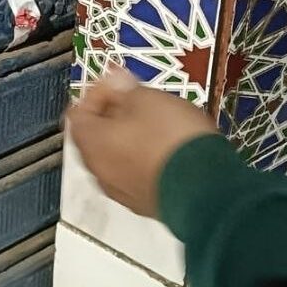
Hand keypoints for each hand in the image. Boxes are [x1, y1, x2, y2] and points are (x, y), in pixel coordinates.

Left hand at [65, 67, 217, 218]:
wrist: (208, 189)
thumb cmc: (171, 140)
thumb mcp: (147, 98)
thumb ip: (125, 88)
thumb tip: (117, 82)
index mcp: (92, 144)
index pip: (78, 114)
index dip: (96, 93)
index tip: (117, 83)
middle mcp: (101, 173)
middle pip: (96, 138)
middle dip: (114, 115)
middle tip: (135, 100)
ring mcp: (124, 193)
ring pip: (118, 158)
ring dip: (131, 138)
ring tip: (156, 121)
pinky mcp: (148, 204)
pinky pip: (139, 175)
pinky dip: (146, 159)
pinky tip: (169, 147)